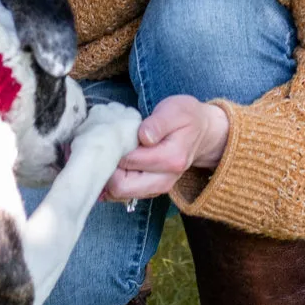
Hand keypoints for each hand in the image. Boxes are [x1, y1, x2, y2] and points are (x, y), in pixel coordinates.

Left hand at [102, 95, 229, 201]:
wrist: (203, 133)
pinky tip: (110, 165)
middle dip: (105, 170)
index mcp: (171, 158)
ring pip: (120, 194)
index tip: (104, 137)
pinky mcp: (151, 190)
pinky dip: (113, 183)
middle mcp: (165, 179)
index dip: (112, 150)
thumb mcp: (174, 111)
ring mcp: (158, 187)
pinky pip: (124, 194)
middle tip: (101, 150)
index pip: (129, 161)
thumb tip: (143, 136)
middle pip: (122, 187)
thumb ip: (158, 123)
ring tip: (104, 156)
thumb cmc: (186, 118)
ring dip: (107, 178)